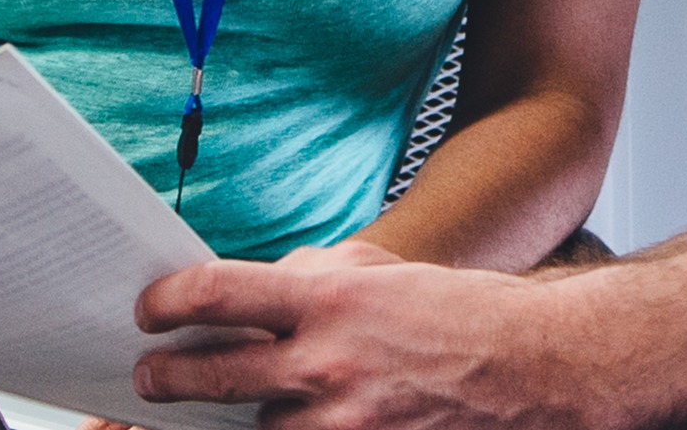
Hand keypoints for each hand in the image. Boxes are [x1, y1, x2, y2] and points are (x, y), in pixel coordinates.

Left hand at [132, 243, 618, 429]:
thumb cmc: (459, 313)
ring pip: (258, 428)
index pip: (213, 294)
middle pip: (208, 376)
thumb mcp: (380, 271)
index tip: (148, 312)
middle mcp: (326, 363)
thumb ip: (308, 277)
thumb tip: (245, 294)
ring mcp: (343, 423)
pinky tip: (305, 421)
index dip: (165, 303)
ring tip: (274, 401)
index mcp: (329, 298)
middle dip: (164, 380)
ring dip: (257, 417)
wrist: (538, 367)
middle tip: (149, 379)